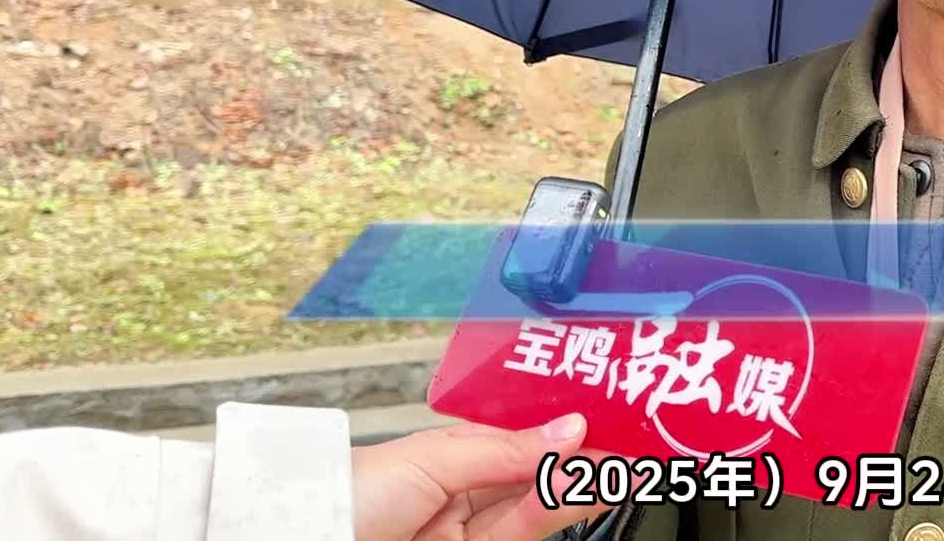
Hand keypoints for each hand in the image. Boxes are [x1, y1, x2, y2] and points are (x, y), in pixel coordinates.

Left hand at [351, 412, 615, 540]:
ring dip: (584, 481)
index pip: (519, 438)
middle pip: (536, 473)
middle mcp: (461, 494)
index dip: (563, 427)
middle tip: (637, 439)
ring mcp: (467, 531)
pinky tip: (589, 484)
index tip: (608, 415)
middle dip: (585, 455)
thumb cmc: (344, 497)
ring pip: (539, 505)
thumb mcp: (429, 459)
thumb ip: (504, 449)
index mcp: (446, 457)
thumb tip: (567, 429)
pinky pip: (526, 528)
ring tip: (627, 460)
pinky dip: (558, 506)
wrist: (306, 537)